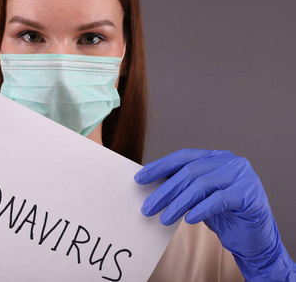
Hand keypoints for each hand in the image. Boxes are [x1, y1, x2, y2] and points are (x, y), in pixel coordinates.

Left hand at [135, 149, 294, 280]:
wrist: (255, 237)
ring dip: (178, 203)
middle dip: (165, 191)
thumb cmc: (223, 214)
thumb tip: (149, 184)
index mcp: (214, 157)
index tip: (139, 178)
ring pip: (201, 185)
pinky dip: (200, 209)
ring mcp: (241, 176)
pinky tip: (188, 219)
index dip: (159, 166)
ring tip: (164, 218)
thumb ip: (182, 185)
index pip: (182, 157)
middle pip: (188, 172)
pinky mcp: (248, 195)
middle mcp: (228, 161)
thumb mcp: (199, 196)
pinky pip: (218, 200)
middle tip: (148, 207)